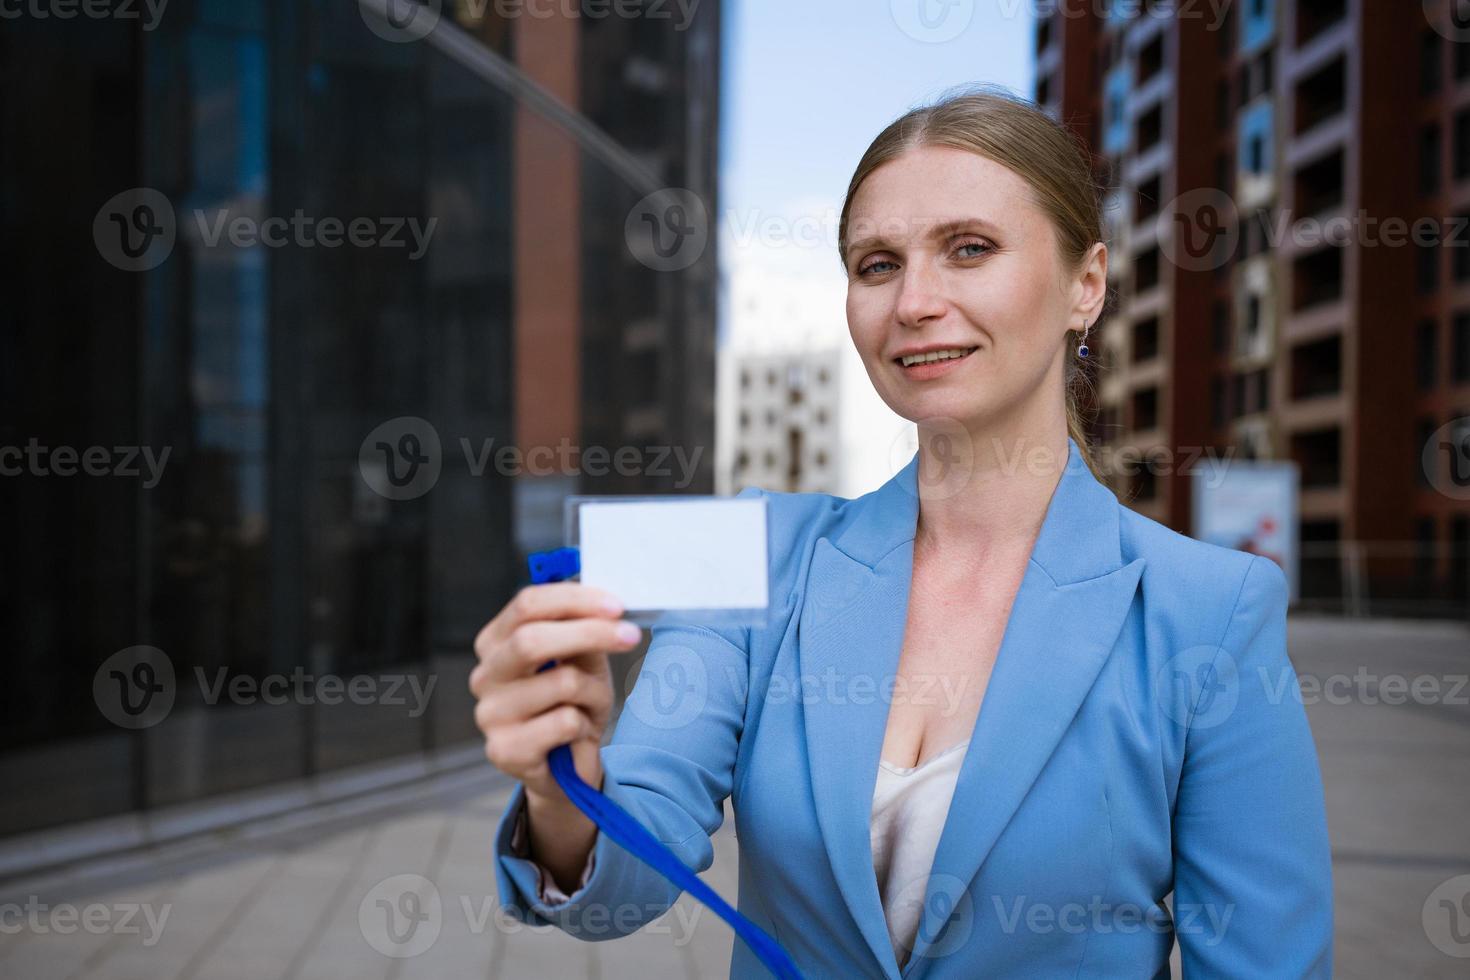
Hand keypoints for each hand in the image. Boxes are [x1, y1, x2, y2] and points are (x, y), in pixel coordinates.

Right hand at [470, 582, 641, 801]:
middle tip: (629, 635)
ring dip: (594, 691)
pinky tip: (575, 734)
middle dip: (589, 633)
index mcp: (496, 642)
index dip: (574, 600)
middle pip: (531, 639)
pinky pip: (564, 722)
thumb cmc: (572, 705)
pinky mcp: (504, 749)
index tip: (616, 606)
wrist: (566, 769)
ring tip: (592, 704)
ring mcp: (489, 713)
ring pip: (560, 682)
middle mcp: (484, 675)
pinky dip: (584, 724)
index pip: (527, 605)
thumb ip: (585, 630)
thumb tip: (604, 607)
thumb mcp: (583, 661)